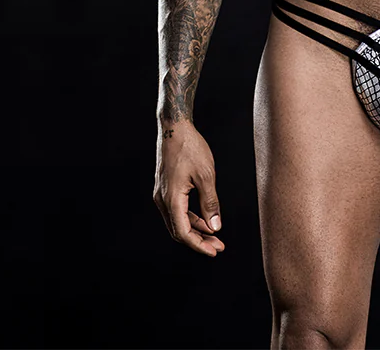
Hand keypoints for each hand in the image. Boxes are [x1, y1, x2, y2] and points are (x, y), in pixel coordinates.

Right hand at [153, 120, 225, 255]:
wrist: (174, 127)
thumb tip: (216, 227)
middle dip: (199, 241)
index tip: (215, 251)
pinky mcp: (164, 188)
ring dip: (195, 230)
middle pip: (179, 231)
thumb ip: (211, 203)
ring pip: (177, 221)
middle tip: (218, 246)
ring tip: (214, 235)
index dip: (199, 245)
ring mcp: (161, 194)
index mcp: (171, 199)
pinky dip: (190, 217)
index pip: (184, 233)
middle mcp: (162, 200)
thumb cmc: (191, 148)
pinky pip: (176, 210)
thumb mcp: (206, 175)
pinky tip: (204, 219)